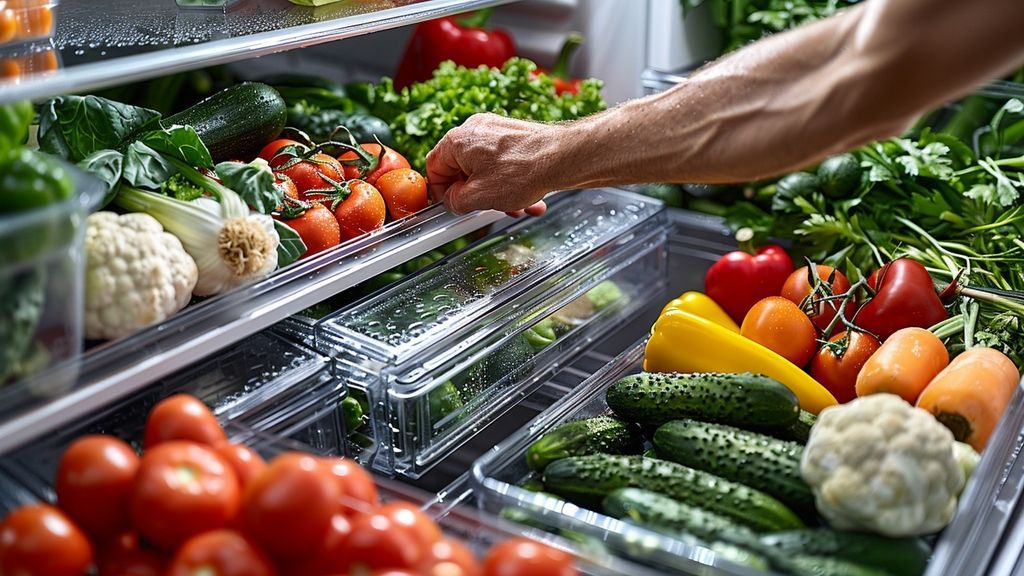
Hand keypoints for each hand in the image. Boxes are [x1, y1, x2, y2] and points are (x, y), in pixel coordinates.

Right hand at [426, 113, 564, 216]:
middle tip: (486, 210)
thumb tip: (453, 202)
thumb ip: (456, 202)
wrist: (562, 157)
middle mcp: (475, 130)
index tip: (453, 206)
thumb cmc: (522, 171)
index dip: (442, 192)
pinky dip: (512, 183)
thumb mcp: (479, 198)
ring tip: (517, 209)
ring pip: (486, 170)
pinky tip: (530, 201)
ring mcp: (496, 131)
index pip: (434, 168)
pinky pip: (504, 164)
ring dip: (498, 194)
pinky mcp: (515, 136)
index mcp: (457, 141)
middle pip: (463, 170)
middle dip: (476, 196)